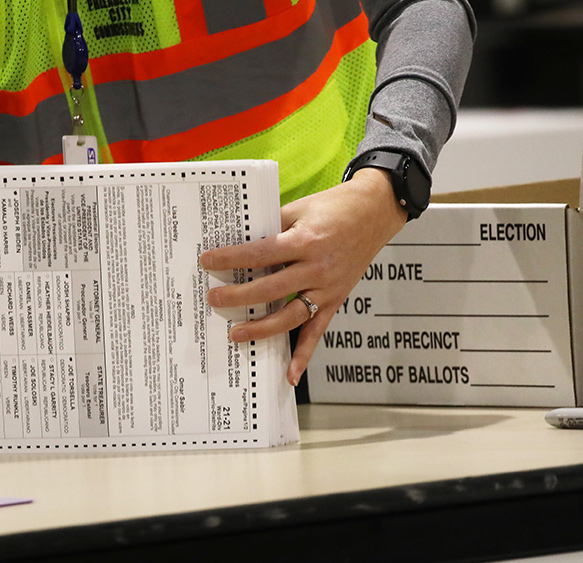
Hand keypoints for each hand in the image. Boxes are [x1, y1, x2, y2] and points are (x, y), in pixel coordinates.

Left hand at [200, 168, 407, 385]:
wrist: (375, 211)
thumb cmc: (334, 207)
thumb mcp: (299, 209)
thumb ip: (272, 227)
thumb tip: (238, 242)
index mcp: (304, 241)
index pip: (259, 254)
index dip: (230, 259)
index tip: (207, 262)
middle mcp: (317, 268)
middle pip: (270, 288)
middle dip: (238, 296)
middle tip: (213, 299)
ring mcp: (327, 288)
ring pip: (290, 315)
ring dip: (262, 328)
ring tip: (235, 333)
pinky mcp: (335, 300)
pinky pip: (318, 331)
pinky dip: (304, 355)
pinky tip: (290, 375)